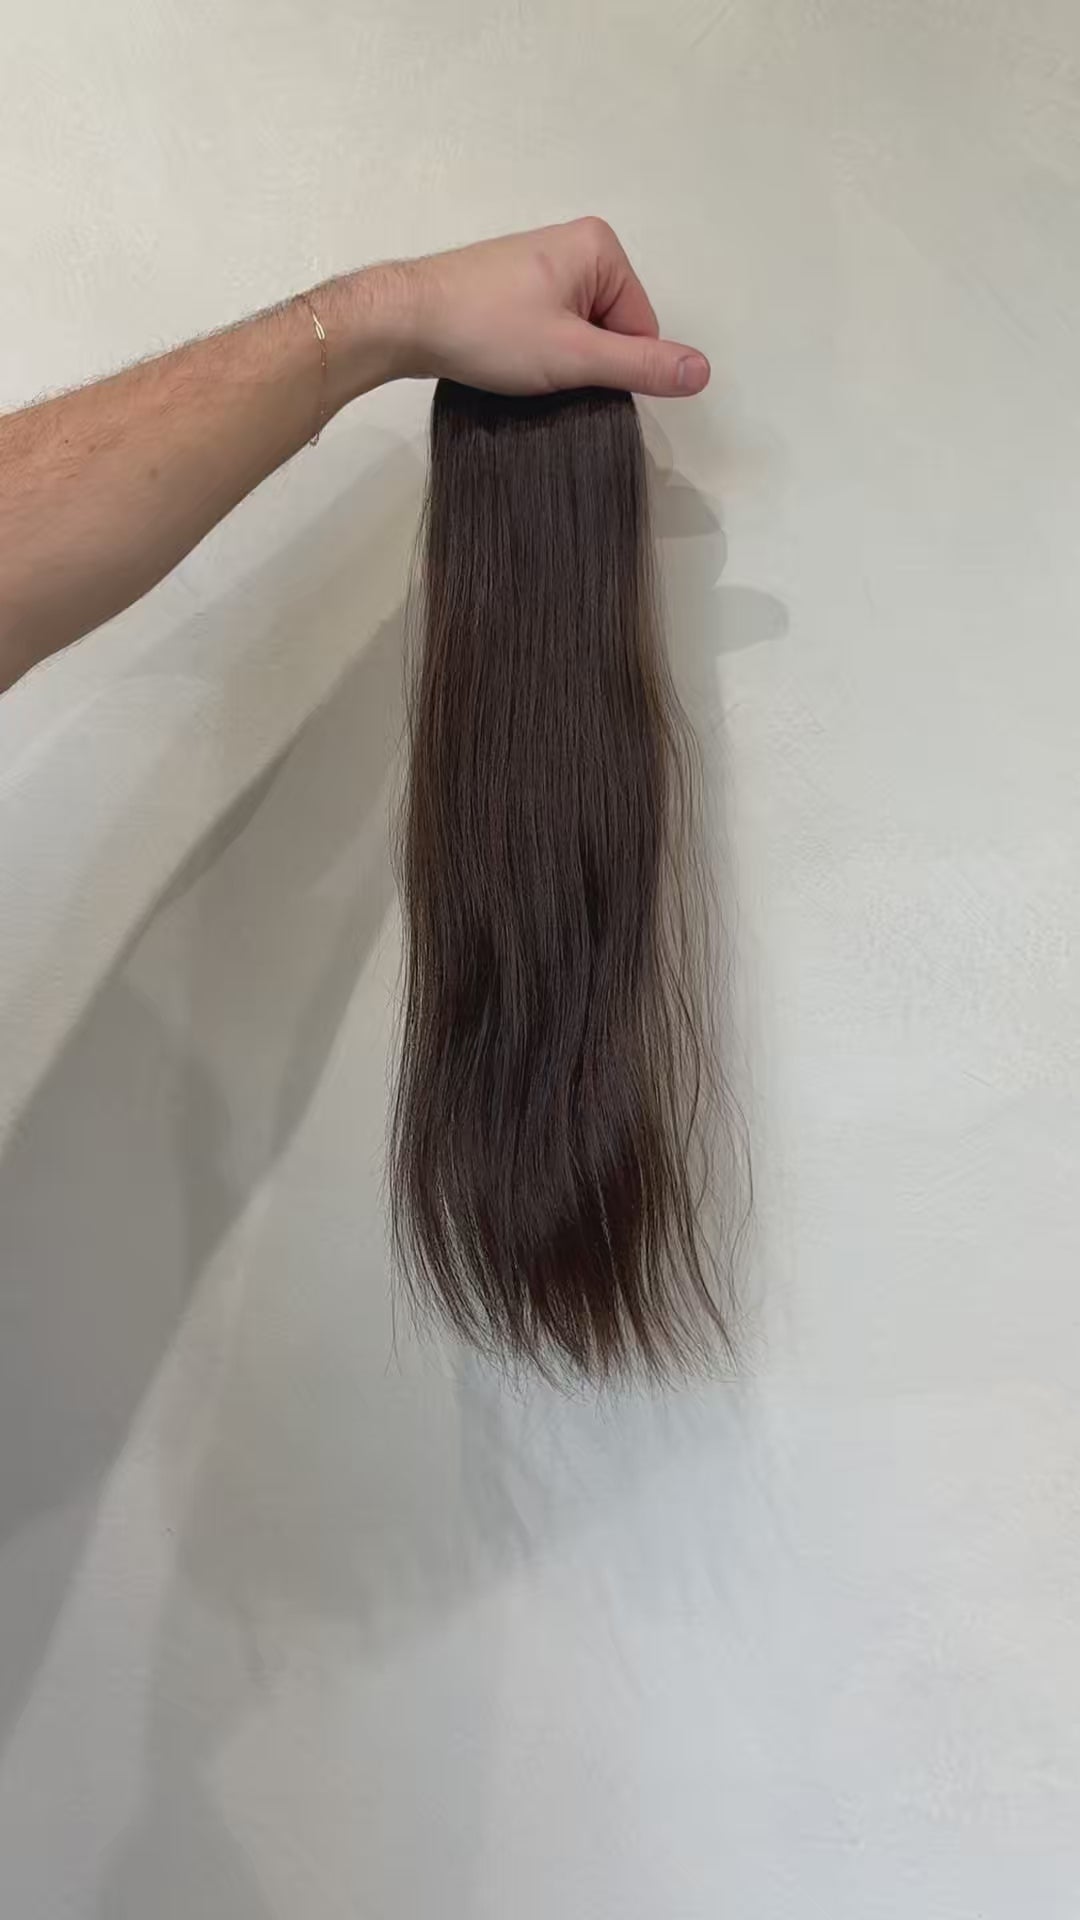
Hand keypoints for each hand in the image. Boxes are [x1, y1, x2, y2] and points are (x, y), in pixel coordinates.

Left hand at [389, 217, 710, 399]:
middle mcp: (576, 243)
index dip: (613, 367)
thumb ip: (641, 366)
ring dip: (558, 361)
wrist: (406, 321)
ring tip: (519, 362)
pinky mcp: (514, 285)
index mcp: (601, 247)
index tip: (571, 373)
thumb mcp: (575, 356)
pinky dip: (536, 351)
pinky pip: (550, 328)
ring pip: (579, 334)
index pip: (641, 327)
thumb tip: (703, 372)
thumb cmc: (489, 329)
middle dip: (584, 362)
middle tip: (540, 368)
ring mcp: (542, 264)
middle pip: (612, 328)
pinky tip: (507, 357)